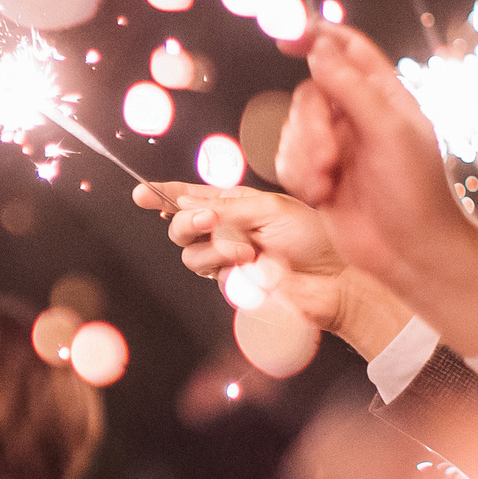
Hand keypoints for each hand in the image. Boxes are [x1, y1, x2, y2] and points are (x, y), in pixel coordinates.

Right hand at [136, 183, 410, 354]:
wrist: (336, 280)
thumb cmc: (314, 239)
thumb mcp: (269, 209)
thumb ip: (224, 208)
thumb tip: (186, 207)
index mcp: (238, 203)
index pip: (192, 196)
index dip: (164, 195)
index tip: (141, 193)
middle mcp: (229, 230)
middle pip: (182, 225)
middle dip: (189, 221)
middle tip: (210, 220)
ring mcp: (229, 260)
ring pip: (191, 253)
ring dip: (217, 248)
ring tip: (248, 251)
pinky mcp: (234, 285)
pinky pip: (211, 274)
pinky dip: (229, 268)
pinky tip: (254, 267)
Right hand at [276, 26, 477, 354]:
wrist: (411, 253)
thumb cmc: (416, 193)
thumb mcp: (389, 132)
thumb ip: (352, 88)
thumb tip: (318, 48)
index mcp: (383, 96)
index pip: (347, 49)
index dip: (317, 35)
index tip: (285, 35)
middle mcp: (357, 117)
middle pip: (308, 93)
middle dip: (310, 127)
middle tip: (330, 159)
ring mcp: (335, 148)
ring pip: (292, 130)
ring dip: (304, 159)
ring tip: (328, 186)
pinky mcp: (317, 178)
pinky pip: (285, 162)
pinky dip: (297, 179)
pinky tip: (321, 198)